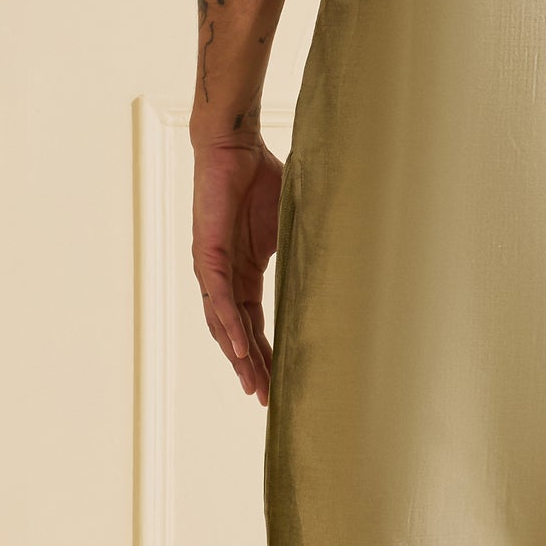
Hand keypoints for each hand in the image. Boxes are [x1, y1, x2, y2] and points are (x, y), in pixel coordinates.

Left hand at [192, 136, 281, 405]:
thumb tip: (337, 257)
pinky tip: (240, 350)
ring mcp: (213, 267)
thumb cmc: (259, 176)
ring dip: (239, 356)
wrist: (232, 145)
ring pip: (224, 324)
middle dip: (251, 367)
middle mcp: (224, 275)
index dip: (264, 352)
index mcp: (243, 271)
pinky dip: (230, 326)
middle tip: (266, 400)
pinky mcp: (208, 253)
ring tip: (255, 386)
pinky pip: (219, 298)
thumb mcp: (288, 221)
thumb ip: (301, 246)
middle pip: (237, 332)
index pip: (253, 321)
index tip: (278, 381)